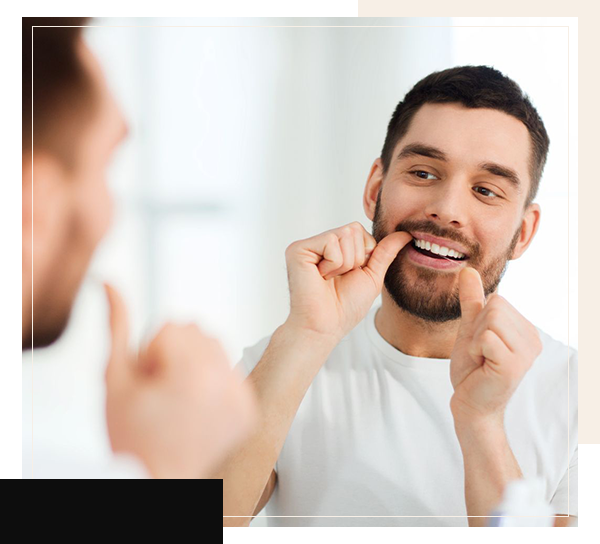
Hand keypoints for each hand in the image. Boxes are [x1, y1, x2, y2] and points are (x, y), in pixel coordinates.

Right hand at [104, 284, 255, 478]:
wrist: (158, 481)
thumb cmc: (132, 437)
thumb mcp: (115, 379)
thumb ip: (117, 326)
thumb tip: (112, 285)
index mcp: (194, 374)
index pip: (172, 326)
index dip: (150, 353)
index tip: (149, 382)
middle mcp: (225, 383)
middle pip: (197, 330)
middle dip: (174, 353)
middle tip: (162, 390)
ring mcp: (241, 398)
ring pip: (216, 346)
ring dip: (195, 362)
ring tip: (179, 398)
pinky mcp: (249, 410)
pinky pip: (231, 369)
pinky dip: (214, 380)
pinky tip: (196, 406)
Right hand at [284, 222, 411, 341]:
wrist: (326, 326)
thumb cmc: (345, 306)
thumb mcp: (372, 275)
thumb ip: (385, 252)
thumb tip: (405, 233)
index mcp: (334, 248)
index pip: (360, 231)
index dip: (364, 255)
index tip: (349, 275)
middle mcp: (319, 243)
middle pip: (353, 229)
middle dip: (355, 258)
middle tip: (338, 278)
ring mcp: (307, 245)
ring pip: (344, 234)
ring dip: (345, 263)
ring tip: (329, 279)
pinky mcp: (298, 249)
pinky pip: (331, 242)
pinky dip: (333, 264)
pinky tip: (320, 277)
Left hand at [449, 268, 542, 422]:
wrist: (470, 403)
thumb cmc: (472, 369)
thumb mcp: (470, 328)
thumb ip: (472, 300)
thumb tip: (468, 270)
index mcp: (526, 329)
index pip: (497, 299)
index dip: (479, 320)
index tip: (482, 344)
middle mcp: (533, 339)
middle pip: (495, 306)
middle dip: (477, 329)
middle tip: (480, 353)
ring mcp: (526, 353)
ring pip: (490, 319)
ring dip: (475, 340)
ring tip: (482, 359)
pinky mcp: (513, 365)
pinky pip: (485, 337)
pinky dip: (474, 349)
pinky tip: (482, 366)